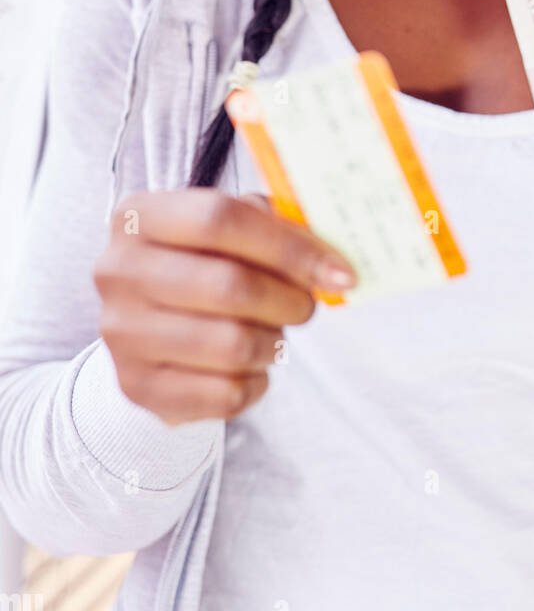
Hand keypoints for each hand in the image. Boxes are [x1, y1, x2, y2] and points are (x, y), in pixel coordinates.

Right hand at [95, 189, 356, 425]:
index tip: (339, 271)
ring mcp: (121, 332)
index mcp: (139, 216)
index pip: (219, 218)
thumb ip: (272, 225)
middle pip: (229, 285)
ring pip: (231, 345)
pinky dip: (255, 381)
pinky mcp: (137, 387)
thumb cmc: (199, 264)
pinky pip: (224, 393)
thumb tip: (329, 259)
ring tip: (273, 333)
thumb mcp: (226, 228)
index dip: (289, 245)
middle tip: (308, 305)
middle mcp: (118, 271)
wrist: (146, 328)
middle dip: (289, 300)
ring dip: (273, 342)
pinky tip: (249, 366)